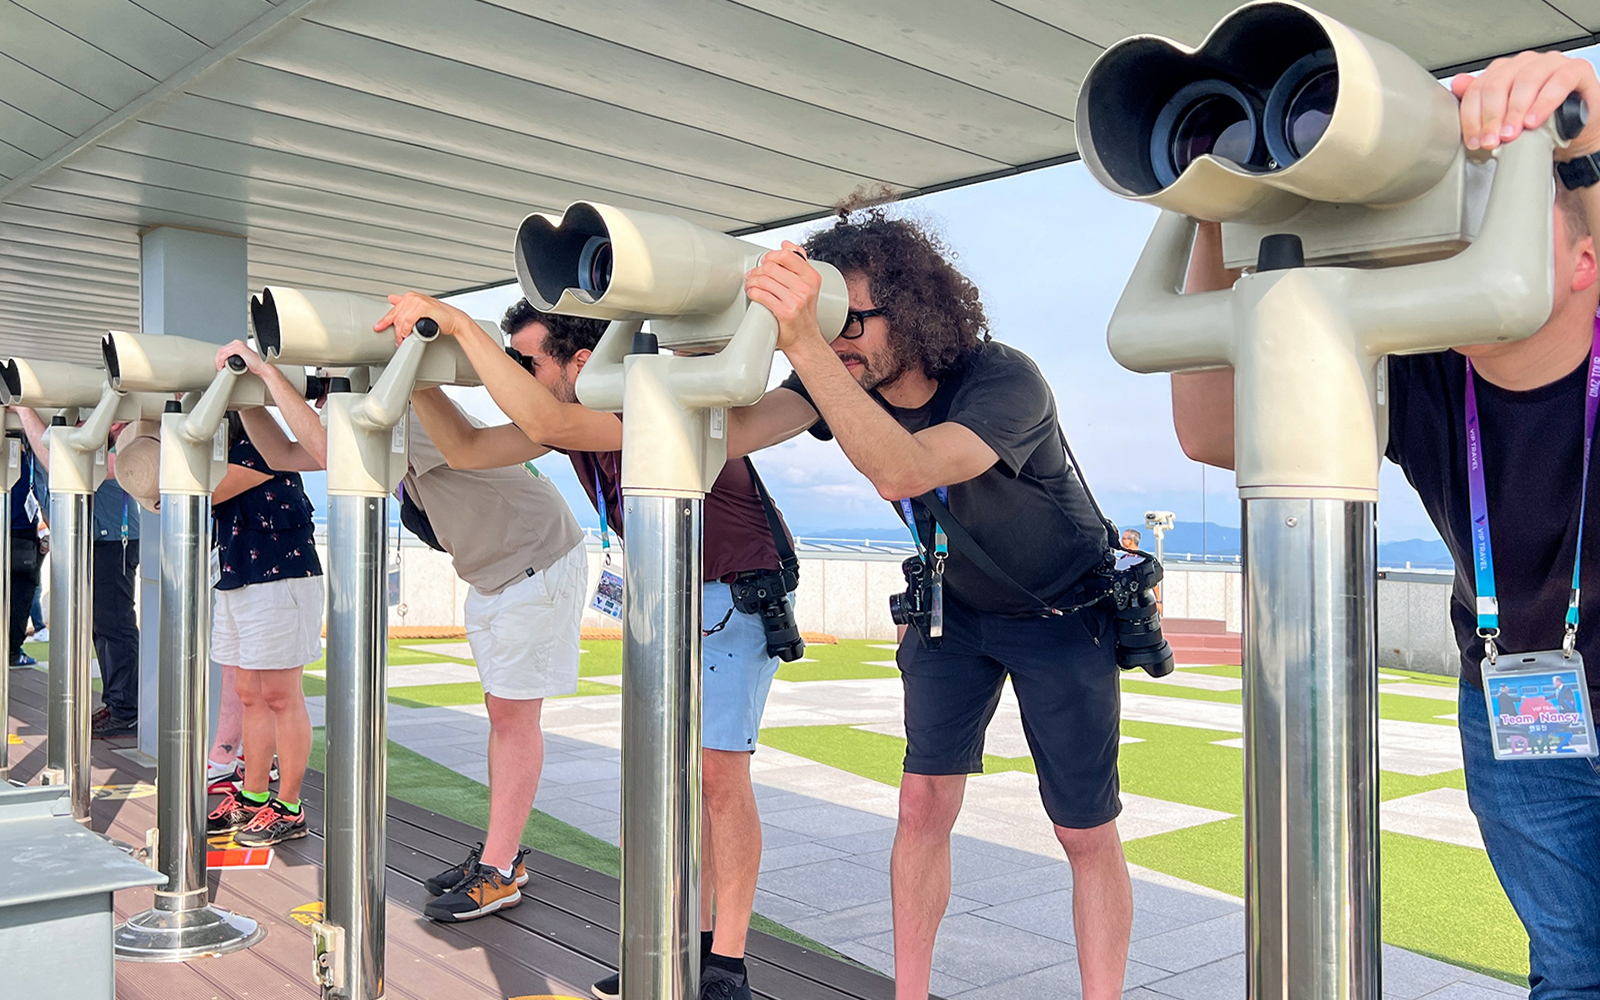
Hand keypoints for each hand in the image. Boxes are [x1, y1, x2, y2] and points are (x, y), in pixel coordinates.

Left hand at [216, 340, 268, 374]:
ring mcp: (238, 345)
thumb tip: (224, 361)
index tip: (219, 364)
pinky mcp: (239, 349)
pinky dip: (222, 361)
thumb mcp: (240, 359)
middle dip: (218, 359)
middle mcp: (237, 343)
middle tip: (219, 367)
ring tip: (221, 367)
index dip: (219, 357)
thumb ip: (233, 357)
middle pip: (221, 350)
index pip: (223, 349)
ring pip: (222, 352)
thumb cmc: (253, 364)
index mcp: (237, 344)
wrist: (261, 367)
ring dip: (219, 361)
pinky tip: (223, 365)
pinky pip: (226, 354)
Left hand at [376, 292, 474, 344]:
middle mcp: (412, 297)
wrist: (455, 320)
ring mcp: (418, 301)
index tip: (378, 327)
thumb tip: (392, 298)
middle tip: (399, 341)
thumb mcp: (420, 309)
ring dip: (401, 333)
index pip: (393, 310)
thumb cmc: (440, 317)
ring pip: (401, 320)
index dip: (385, 320)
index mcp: (410, 297)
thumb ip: (406, 305)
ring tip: (403, 340)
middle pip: (397, 317)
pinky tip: (408, 334)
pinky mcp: (423, 307)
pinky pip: (409, 321)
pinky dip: (407, 329)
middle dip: (396, 331)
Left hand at [745, 241, 823, 351]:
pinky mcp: (785, 312)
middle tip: (753, 275)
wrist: (805, 339)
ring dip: (752, 281)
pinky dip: (753, 292)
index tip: (765, 262)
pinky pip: (762, 295)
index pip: (787, 255)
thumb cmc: (803, 314)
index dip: (771, 256)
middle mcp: (805, 288)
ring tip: (751, 285)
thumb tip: (787, 244)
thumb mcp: (808, 285)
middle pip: (771, 267)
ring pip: (764, 280)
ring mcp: (796, 300)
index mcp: (812, 277)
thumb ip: (799, 263)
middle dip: (758, 270)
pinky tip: (753, 293)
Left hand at [1451, 51, 1599, 158]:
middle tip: (1492, 139)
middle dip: (1492, 116)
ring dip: (1515, 111)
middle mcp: (1524, 64)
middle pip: (1498, 84)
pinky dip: (1544, 103)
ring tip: (1512, 132)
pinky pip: (1558, 82)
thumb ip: (1480, 102)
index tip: (1475, 140)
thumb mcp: (1506, 120)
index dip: (1473, 116)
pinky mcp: (1576, 70)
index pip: (1478, 88)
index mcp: (1504, 72)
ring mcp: (1550, 63)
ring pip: (1525, 80)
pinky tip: (1535, 120)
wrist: (1577, 131)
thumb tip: (1457, 85)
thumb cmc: (1542, 123)